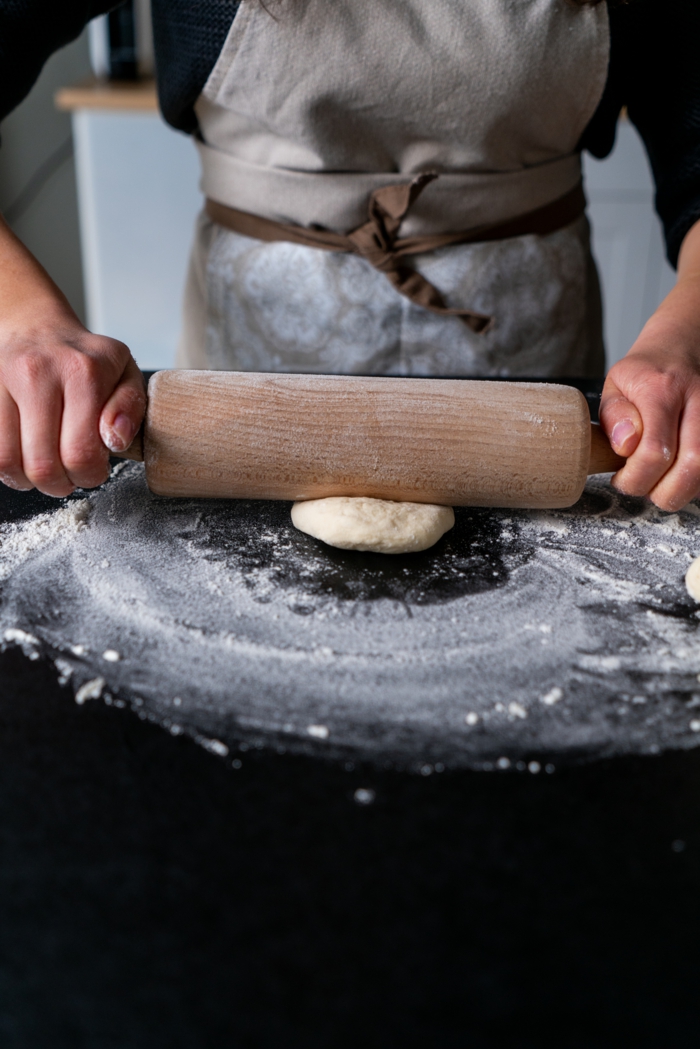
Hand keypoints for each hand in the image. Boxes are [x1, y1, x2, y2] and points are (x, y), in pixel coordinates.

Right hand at [0, 216, 144, 496]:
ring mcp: (2, 381)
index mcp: (83, 372)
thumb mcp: (125, 375)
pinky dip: (8, 467)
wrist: (38, 329)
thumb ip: (129, 408)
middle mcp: (38, 373)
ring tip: (47, 468)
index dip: (89, 475)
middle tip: (71, 475)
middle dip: (62, 484)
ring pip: (8, 462)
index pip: (81, 452)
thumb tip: (115, 440)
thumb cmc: (88, 360)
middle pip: (43, 464)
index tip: (94, 469)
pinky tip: (25, 457)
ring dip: (30, 481)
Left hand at [600, 218, 699, 511]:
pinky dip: (697, 480)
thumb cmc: (644, 372)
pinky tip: (680, 470)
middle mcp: (698, 400)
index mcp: (661, 390)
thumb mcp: (615, 385)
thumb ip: (615, 417)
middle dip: (663, 492)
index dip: (635, 479)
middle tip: (645, 487)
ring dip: (683, 489)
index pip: (654, 453)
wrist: (683, 345)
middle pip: (691, 468)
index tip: (622, 479)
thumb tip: (625, 446)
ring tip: (661, 479)